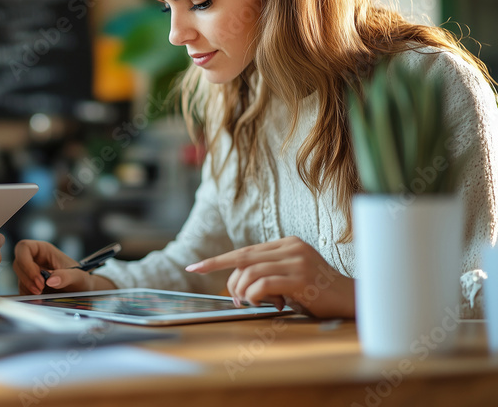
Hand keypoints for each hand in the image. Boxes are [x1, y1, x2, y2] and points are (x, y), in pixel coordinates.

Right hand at [12, 239, 116, 294]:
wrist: (83, 292)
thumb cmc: (82, 280)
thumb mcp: (79, 277)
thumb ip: (67, 277)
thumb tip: (51, 280)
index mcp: (43, 250)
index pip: (24, 247)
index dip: (26, 262)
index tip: (38, 278)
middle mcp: (35, 259)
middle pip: (18, 263)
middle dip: (27, 278)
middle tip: (40, 290)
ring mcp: (31, 272)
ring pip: (19, 277)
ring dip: (27, 288)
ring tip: (42, 296)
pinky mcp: (30, 285)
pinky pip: (22, 289)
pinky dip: (28, 295)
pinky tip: (40, 299)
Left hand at [185, 236, 355, 318]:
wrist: (352, 301)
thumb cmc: (319, 293)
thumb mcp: (290, 277)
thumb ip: (268, 273)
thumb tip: (238, 284)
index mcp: (287, 244)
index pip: (244, 251)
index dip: (217, 260)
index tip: (194, 267)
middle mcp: (291, 247)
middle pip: (243, 259)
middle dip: (229, 280)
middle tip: (232, 299)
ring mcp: (297, 260)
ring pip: (250, 271)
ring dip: (242, 291)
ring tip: (247, 303)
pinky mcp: (301, 276)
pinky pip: (264, 283)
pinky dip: (254, 295)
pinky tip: (259, 303)